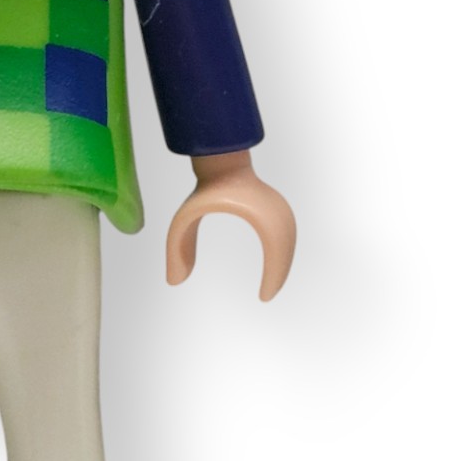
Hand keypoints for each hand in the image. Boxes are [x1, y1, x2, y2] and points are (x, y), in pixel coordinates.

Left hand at [166, 150, 295, 298]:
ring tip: (270, 284)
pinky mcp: (280, 208)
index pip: (275, 251)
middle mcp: (276, 211)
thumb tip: (173, 282)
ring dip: (282, 264)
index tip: (263, 297)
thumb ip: (177, 248)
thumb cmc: (204, 191)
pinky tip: (274, 265)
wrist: (223, 163)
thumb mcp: (184, 221)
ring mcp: (281, 208)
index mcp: (258, 214)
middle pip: (285, 250)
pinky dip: (282, 253)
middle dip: (279, 275)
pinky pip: (287, 236)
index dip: (273, 276)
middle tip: (267, 295)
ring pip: (288, 244)